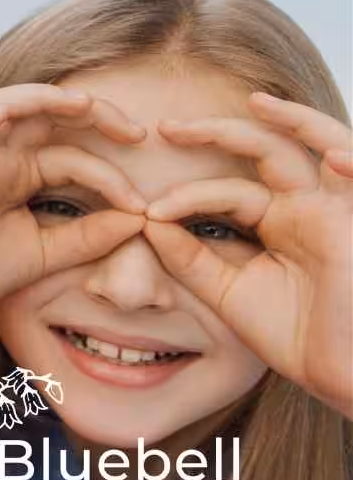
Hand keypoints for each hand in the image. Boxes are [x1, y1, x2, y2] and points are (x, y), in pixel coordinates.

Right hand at [0, 85, 149, 314]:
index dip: (113, 176)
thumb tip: (140, 219)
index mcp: (22, 172)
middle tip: (135, 132)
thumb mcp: (49, 253)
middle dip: (92, 111)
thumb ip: (90, 236)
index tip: (144, 209)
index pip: (74, 155)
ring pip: (1, 104)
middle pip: (44, 111)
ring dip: (41, 97)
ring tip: (80, 103)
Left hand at [145, 94, 352, 415]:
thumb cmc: (297, 338)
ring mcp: (339, 209)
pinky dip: (352, 162)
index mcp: (278, 222)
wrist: (344, 376)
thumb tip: (146, 220)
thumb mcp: (230, 293)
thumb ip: (190, 258)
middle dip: (220, 133)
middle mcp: (309, 207)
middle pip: (266, 151)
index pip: (226, 190)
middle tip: (169, 127)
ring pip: (321, 144)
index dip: (186, 196)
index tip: (146, 212)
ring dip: (293, 120)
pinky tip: (331, 157)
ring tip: (257, 103)